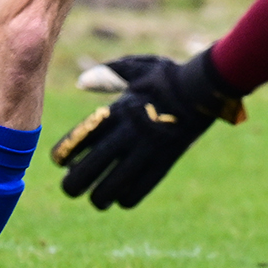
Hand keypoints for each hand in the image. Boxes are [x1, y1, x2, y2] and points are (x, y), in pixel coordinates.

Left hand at [52, 51, 245, 209]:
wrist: (205, 88)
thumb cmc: (168, 76)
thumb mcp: (136, 67)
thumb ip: (106, 75)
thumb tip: (81, 82)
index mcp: (113, 112)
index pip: (74, 142)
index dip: (61, 156)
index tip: (63, 160)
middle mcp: (124, 135)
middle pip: (83, 173)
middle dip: (71, 185)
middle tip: (72, 186)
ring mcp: (144, 153)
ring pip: (107, 191)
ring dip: (98, 198)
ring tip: (98, 196)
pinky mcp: (163, 165)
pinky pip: (135, 195)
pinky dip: (124, 199)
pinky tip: (123, 194)